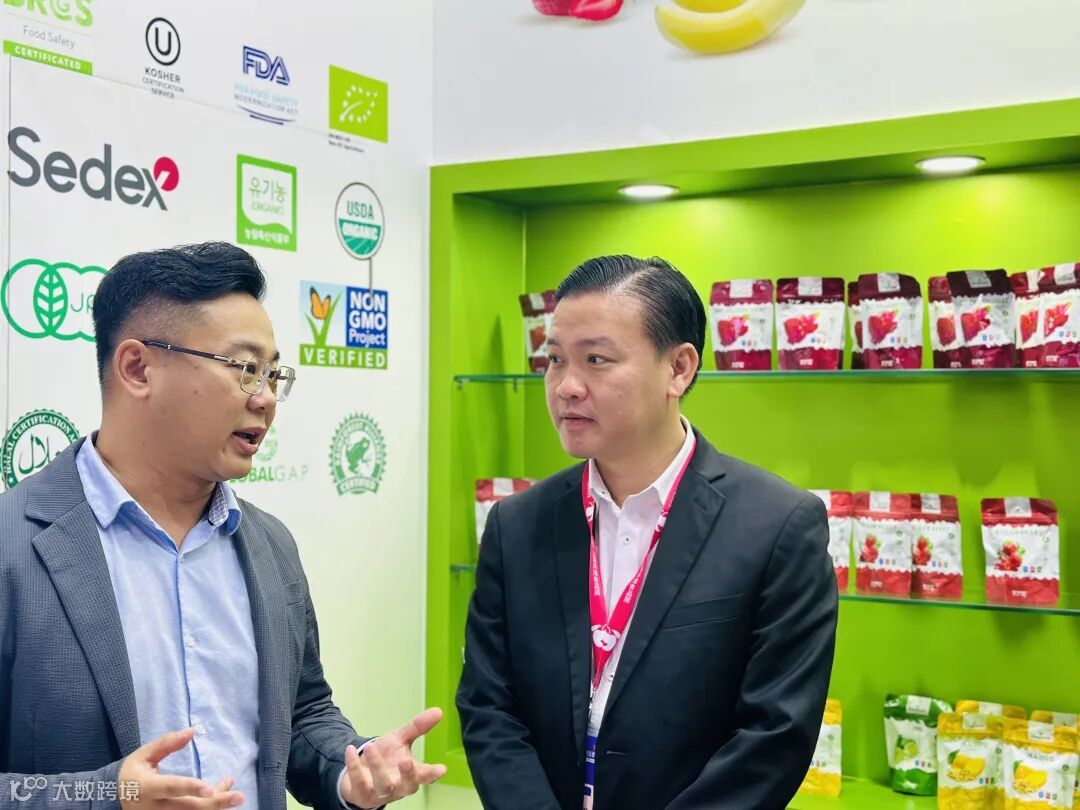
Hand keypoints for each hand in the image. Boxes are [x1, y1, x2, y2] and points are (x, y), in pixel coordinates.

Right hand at [119, 729, 244, 809]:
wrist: (112, 798)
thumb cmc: (131, 773)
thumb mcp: (143, 755)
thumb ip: (166, 743)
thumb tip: (192, 731)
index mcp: (148, 788)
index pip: (172, 788)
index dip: (190, 788)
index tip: (209, 788)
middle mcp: (156, 807)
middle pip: (188, 808)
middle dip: (215, 803)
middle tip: (238, 796)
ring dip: (216, 805)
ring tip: (235, 794)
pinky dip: (207, 808)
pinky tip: (220, 795)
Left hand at [340, 708, 446, 807]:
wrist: (360, 771)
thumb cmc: (386, 757)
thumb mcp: (401, 739)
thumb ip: (418, 727)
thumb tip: (438, 710)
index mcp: (411, 774)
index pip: (425, 775)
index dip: (433, 773)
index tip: (442, 769)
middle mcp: (398, 786)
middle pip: (407, 786)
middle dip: (408, 775)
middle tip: (406, 760)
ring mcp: (380, 793)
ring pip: (382, 784)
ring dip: (377, 766)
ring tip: (370, 747)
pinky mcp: (361, 794)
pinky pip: (358, 782)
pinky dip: (354, 767)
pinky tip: (350, 751)